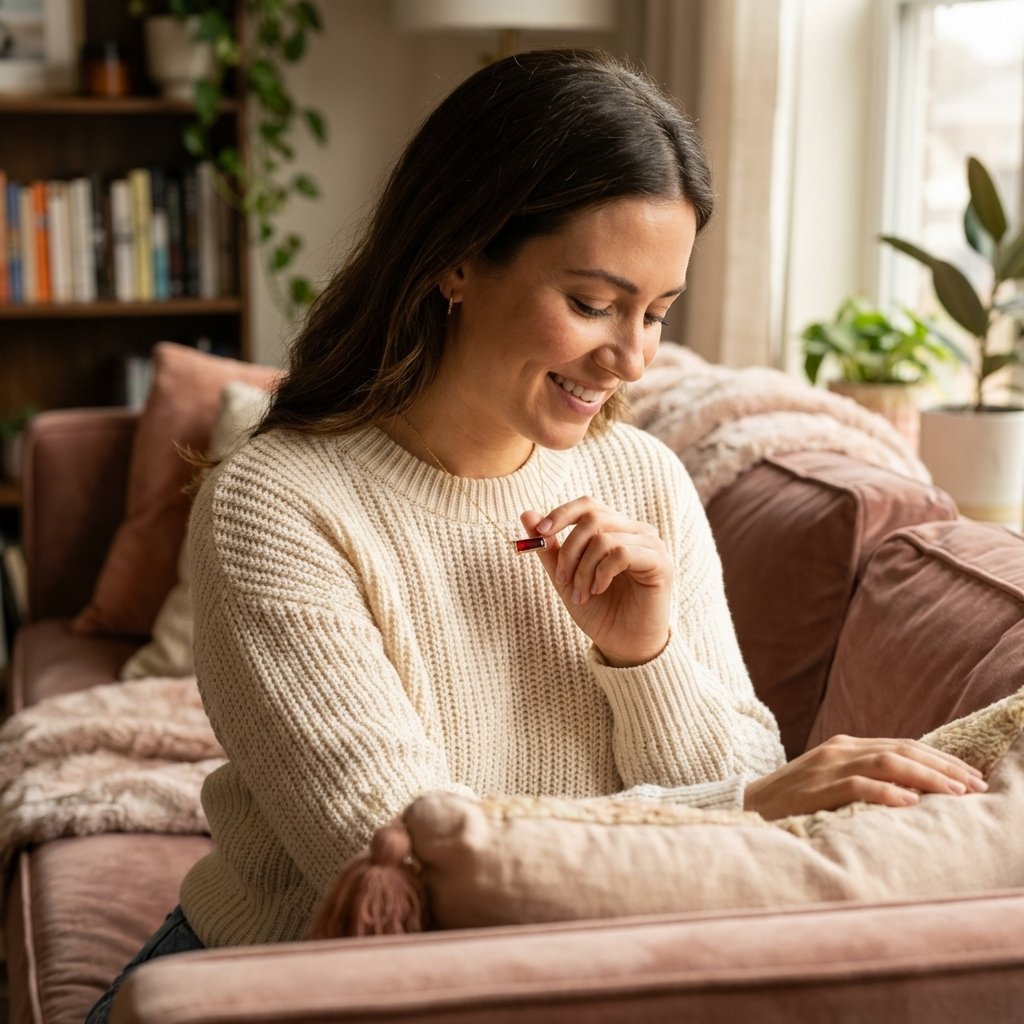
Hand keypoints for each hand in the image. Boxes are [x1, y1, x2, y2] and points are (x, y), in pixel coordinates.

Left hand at [521, 498, 671, 667]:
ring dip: (583, 570)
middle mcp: (636, 531)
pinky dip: (602, 573)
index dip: (562, 513)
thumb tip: (527, 514)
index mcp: (615, 529)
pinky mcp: (661, 562)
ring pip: (604, 538)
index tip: (541, 533)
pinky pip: (622, 553)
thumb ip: (549, 548)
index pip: (588, 505)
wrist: (623, 644)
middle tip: (562, 581)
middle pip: (593, 518)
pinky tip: (599, 590)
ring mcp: (651, 544)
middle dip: (569, 551)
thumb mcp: (566, 577)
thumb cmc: (599, 611)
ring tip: (581, 594)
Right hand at [743, 734, 988, 818]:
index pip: (904, 744)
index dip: (941, 758)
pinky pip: (857, 786)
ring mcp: (826, 766)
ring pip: (887, 762)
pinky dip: (887, 793)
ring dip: (927, 777)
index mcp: (845, 745)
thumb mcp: (832, 781)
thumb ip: (864, 777)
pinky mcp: (815, 788)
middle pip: (902, 749)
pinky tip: (910, 803)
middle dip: (944, 767)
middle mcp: (839, 749)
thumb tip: (915, 791)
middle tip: (975, 786)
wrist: (745, 806)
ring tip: (955, 794)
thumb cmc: (793, 801)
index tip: (972, 775)